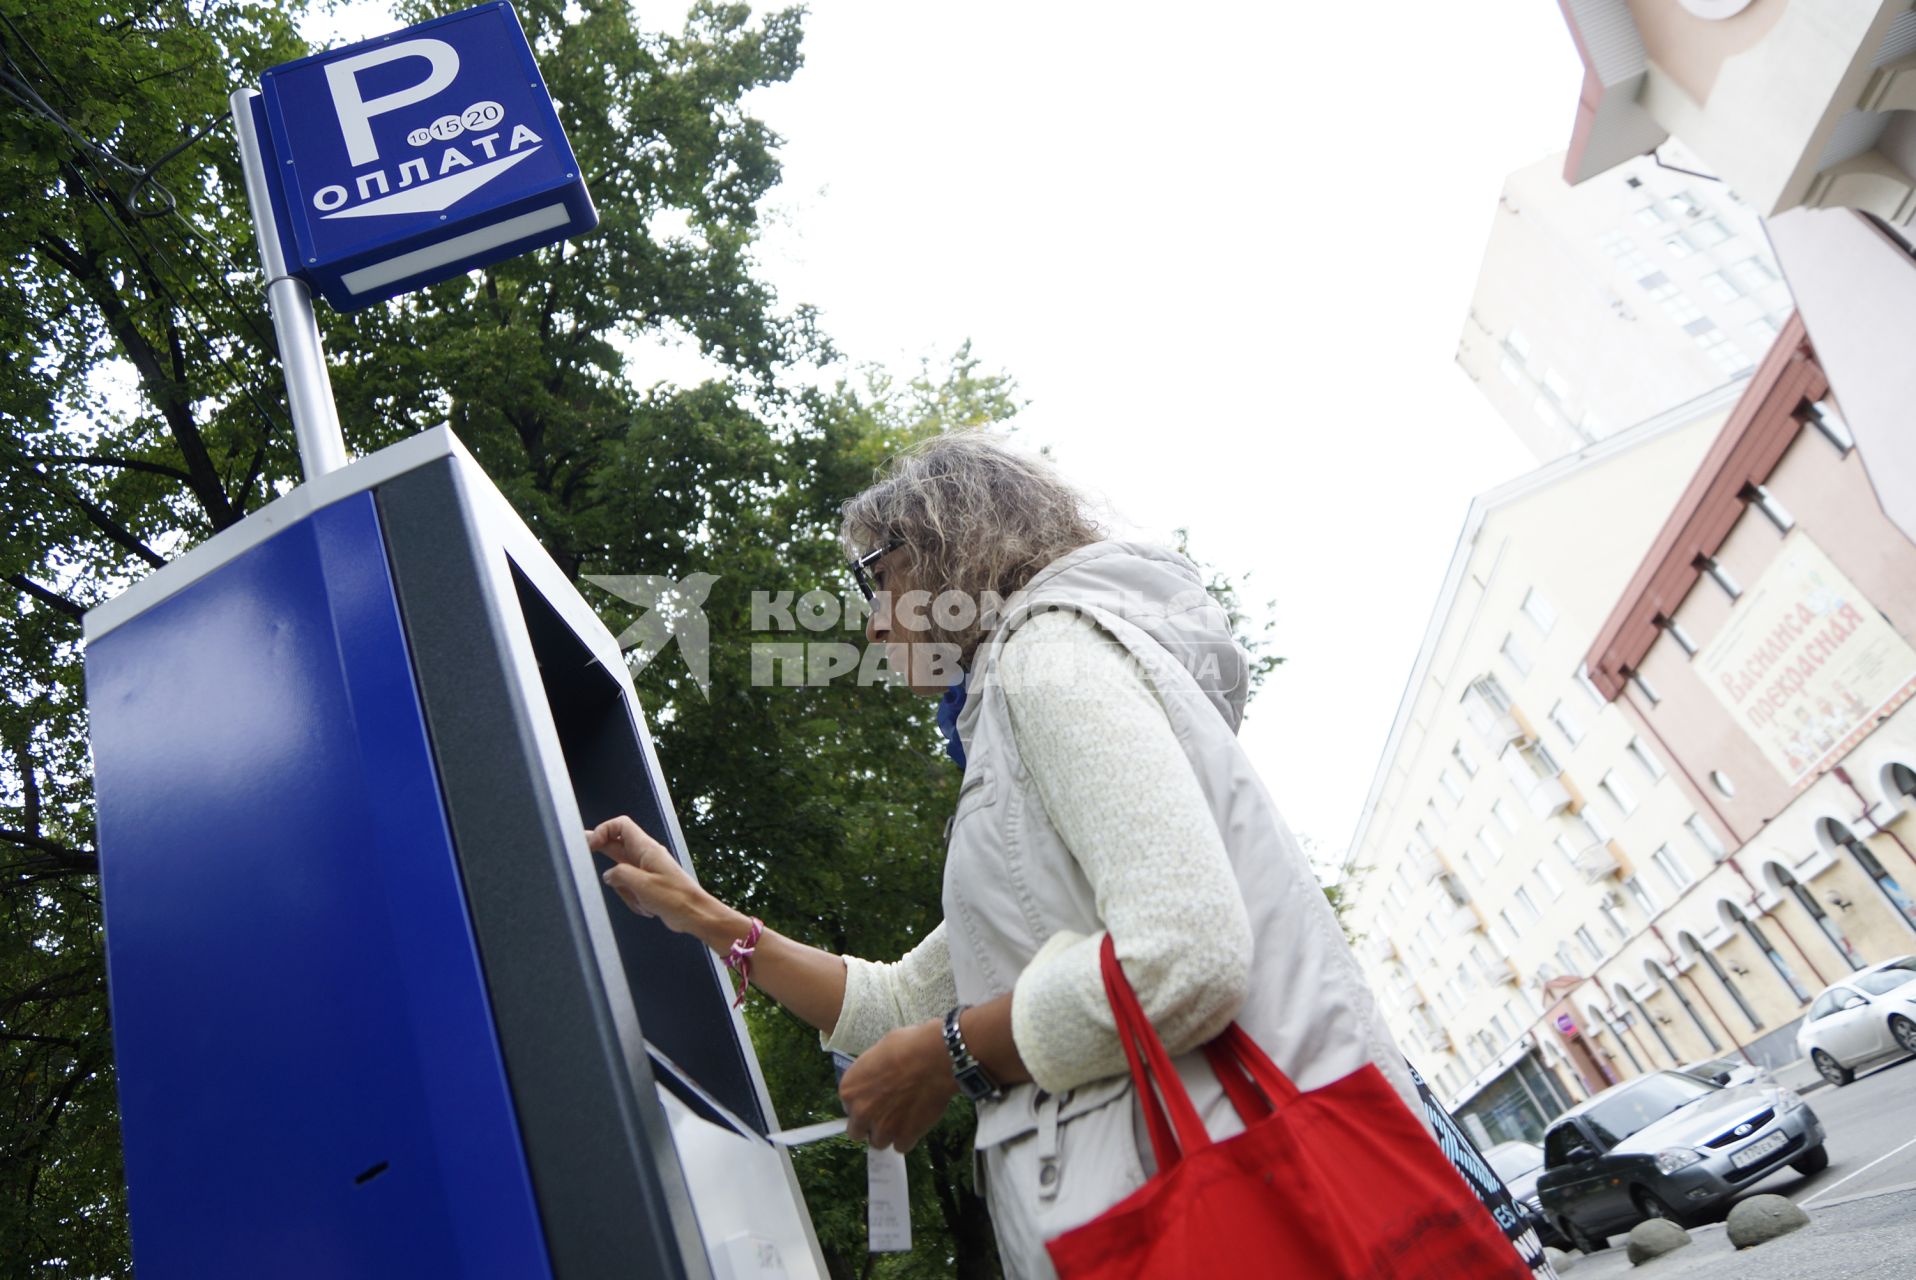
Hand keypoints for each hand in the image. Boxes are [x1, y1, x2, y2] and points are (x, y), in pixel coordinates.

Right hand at [586, 815, 706, 933]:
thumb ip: (619, 875)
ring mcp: (646, 870)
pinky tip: (644, 907)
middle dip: (602, 851)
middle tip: (583, 851)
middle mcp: (645, 856)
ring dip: (624, 889)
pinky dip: (632, 898)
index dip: (603, 830)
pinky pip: (629, 887)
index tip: (591, 845)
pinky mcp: (647, 884)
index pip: (621, 825)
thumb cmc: (676, 898)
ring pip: (620, 872)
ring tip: (638, 900)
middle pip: (616, 846)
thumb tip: (608, 875)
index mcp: (646, 849)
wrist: (694, 914)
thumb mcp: (642, 885)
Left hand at [839, 1020, 957, 1151]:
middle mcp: (860, 1112)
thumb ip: (870, 1075)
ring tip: (904, 1118)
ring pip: (879, 1142)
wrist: (934, 1059)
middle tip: (886, 1113)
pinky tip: (916, 1122)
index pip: (849, 1107)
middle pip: (857, 1131)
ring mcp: (882, 1128)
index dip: (864, 1103)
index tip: (876, 1098)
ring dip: (889, 1133)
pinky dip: (908, 1137)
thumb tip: (876, 1079)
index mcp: (849, 1089)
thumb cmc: (906, 1046)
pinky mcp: (904, 1137)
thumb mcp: (878, 1053)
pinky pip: (901, 1146)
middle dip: (870, 1124)